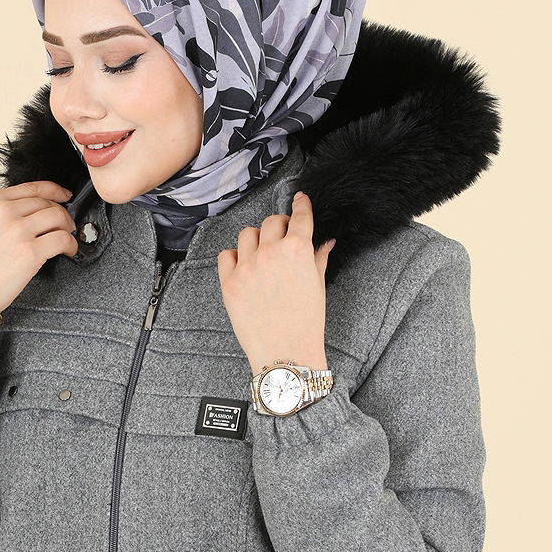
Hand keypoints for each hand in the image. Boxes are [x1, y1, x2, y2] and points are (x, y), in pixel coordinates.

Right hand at [0, 181, 77, 314]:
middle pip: (47, 203)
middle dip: (61, 215)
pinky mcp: (30, 251)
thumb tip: (35, 211)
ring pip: (58, 217)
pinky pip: (63, 239)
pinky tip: (67, 251)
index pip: (32, 187)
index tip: (64, 196)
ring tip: (65, 240)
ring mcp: (17, 230)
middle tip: (65, 227)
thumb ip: (2, 212)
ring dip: (67, 229)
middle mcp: (3, 210)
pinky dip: (70, 245)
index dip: (54, 191)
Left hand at [216, 191, 335, 376]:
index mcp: (298, 250)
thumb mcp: (318, 286)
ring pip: (247, 234)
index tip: (300, 199)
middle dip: (279, 226)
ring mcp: (248, 266)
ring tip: (261, 254)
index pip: (300, 216)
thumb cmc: (306, 323)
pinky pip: (226, 256)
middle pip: (272, 222)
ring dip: (256, 239)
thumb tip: (325, 241)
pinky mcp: (229, 282)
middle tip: (281, 237)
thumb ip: (319, 258)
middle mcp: (271, 252)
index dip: (302, 205)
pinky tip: (243, 267)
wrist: (286, 352)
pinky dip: (234, 257)